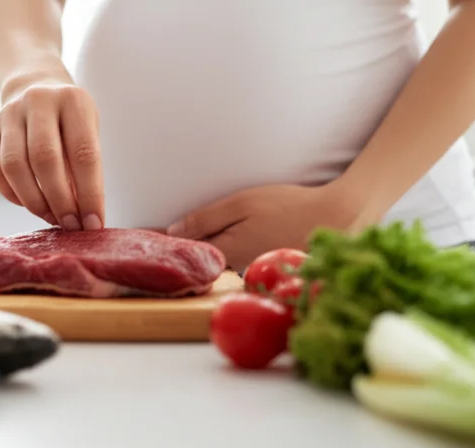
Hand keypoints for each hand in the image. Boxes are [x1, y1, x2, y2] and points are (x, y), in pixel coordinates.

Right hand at [0, 81, 104, 230]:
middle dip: (59, 201)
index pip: (83, 153)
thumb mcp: (88, 131)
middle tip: (71, 225)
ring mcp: (8, 112)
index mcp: (73, 100)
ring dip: (34, 202)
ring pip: (14, 167)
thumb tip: (82, 215)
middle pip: (45, 159)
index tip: (93, 223)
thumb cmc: (69, 120)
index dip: (90, 193)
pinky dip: (12, 195)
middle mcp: (38, 100)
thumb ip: (84, 167)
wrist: (35, 87)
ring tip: (51, 217)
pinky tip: (28, 203)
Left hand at [165, 181, 368, 269]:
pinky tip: (217, 240)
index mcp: (226, 252)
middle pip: (199, 260)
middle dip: (177, 251)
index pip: (184, 251)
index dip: (160, 242)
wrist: (336, 218)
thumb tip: (172, 232)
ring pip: (216, 261)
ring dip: (198, 252)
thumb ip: (206, 219)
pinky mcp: (265, 266)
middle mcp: (236, 267)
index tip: (138, 236)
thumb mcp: (242, 204)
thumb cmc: (288, 206)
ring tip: (178, 239)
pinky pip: (234, 260)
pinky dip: (220, 251)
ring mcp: (251, 269)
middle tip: (150, 237)